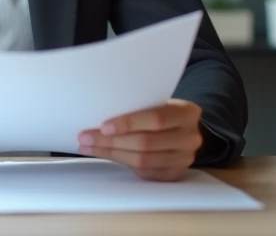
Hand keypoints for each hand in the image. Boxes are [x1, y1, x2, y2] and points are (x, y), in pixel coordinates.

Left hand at [77, 98, 202, 181]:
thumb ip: (137, 106)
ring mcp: (184, 158)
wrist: (182, 128)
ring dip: (111, 153)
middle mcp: (189, 137)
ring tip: (88, 146)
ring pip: (142, 160)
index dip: (128, 123)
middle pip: (146, 143)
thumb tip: (98, 114)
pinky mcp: (174, 174)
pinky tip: (105, 154)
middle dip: (111, 141)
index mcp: (186, 113)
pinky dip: (121, 163)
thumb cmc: (162, 110)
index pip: (156, 119)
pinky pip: (144, 172)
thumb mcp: (156, 101)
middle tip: (86, 137)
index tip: (103, 126)